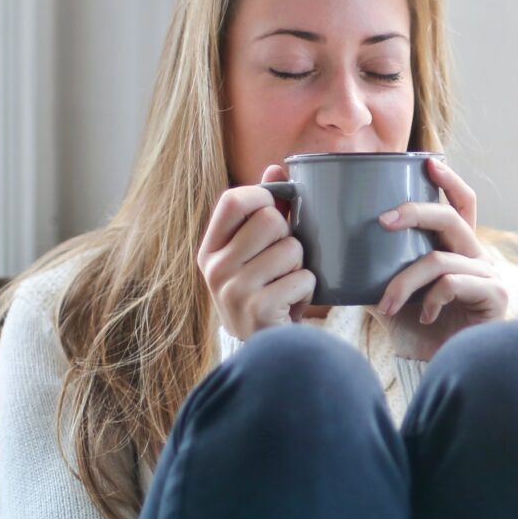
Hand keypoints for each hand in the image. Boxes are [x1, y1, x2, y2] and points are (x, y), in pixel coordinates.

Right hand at [197, 164, 315, 339]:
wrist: (264, 350)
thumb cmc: (263, 292)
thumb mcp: (253, 253)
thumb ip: (263, 210)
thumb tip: (275, 167)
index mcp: (210, 249)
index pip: (234, 200)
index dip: (263, 196)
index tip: (275, 210)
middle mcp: (215, 268)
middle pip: (270, 220)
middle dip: (290, 237)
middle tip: (284, 260)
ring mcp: (234, 290)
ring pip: (292, 249)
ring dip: (301, 265)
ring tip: (288, 283)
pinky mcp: (259, 310)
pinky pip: (303, 278)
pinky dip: (307, 289)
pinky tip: (292, 303)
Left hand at [366, 157, 507, 360]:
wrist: (439, 371)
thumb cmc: (417, 332)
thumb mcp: (389, 295)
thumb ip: (373, 271)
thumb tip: (331, 253)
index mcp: (457, 249)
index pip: (461, 205)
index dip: (449, 181)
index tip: (428, 162)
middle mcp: (477, 257)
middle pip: (450, 218)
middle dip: (414, 212)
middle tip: (381, 221)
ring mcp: (489, 276)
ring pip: (439, 259)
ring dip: (404, 281)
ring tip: (385, 305)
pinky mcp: (494, 297)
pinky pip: (452, 283)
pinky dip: (430, 299)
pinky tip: (423, 317)